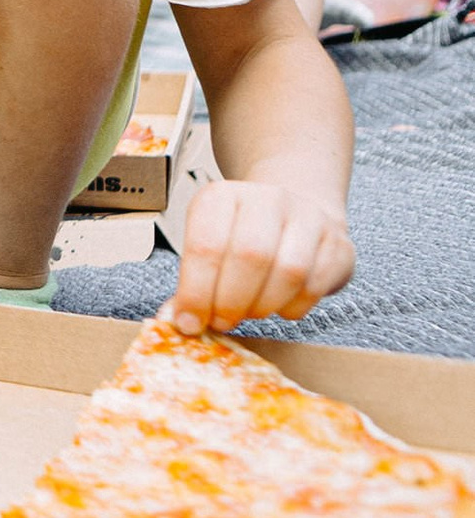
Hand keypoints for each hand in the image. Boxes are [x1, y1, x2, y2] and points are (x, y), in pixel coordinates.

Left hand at [164, 180, 354, 333]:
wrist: (294, 213)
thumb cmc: (240, 234)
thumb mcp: (205, 246)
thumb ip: (191, 283)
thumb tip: (179, 320)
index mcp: (222, 196)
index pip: (206, 246)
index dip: (196, 292)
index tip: (190, 321)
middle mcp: (267, 199)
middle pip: (250, 257)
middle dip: (231, 301)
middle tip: (222, 320)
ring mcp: (309, 218)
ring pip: (289, 271)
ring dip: (263, 305)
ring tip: (249, 312)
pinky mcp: (338, 243)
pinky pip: (317, 285)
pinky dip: (294, 306)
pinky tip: (279, 306)